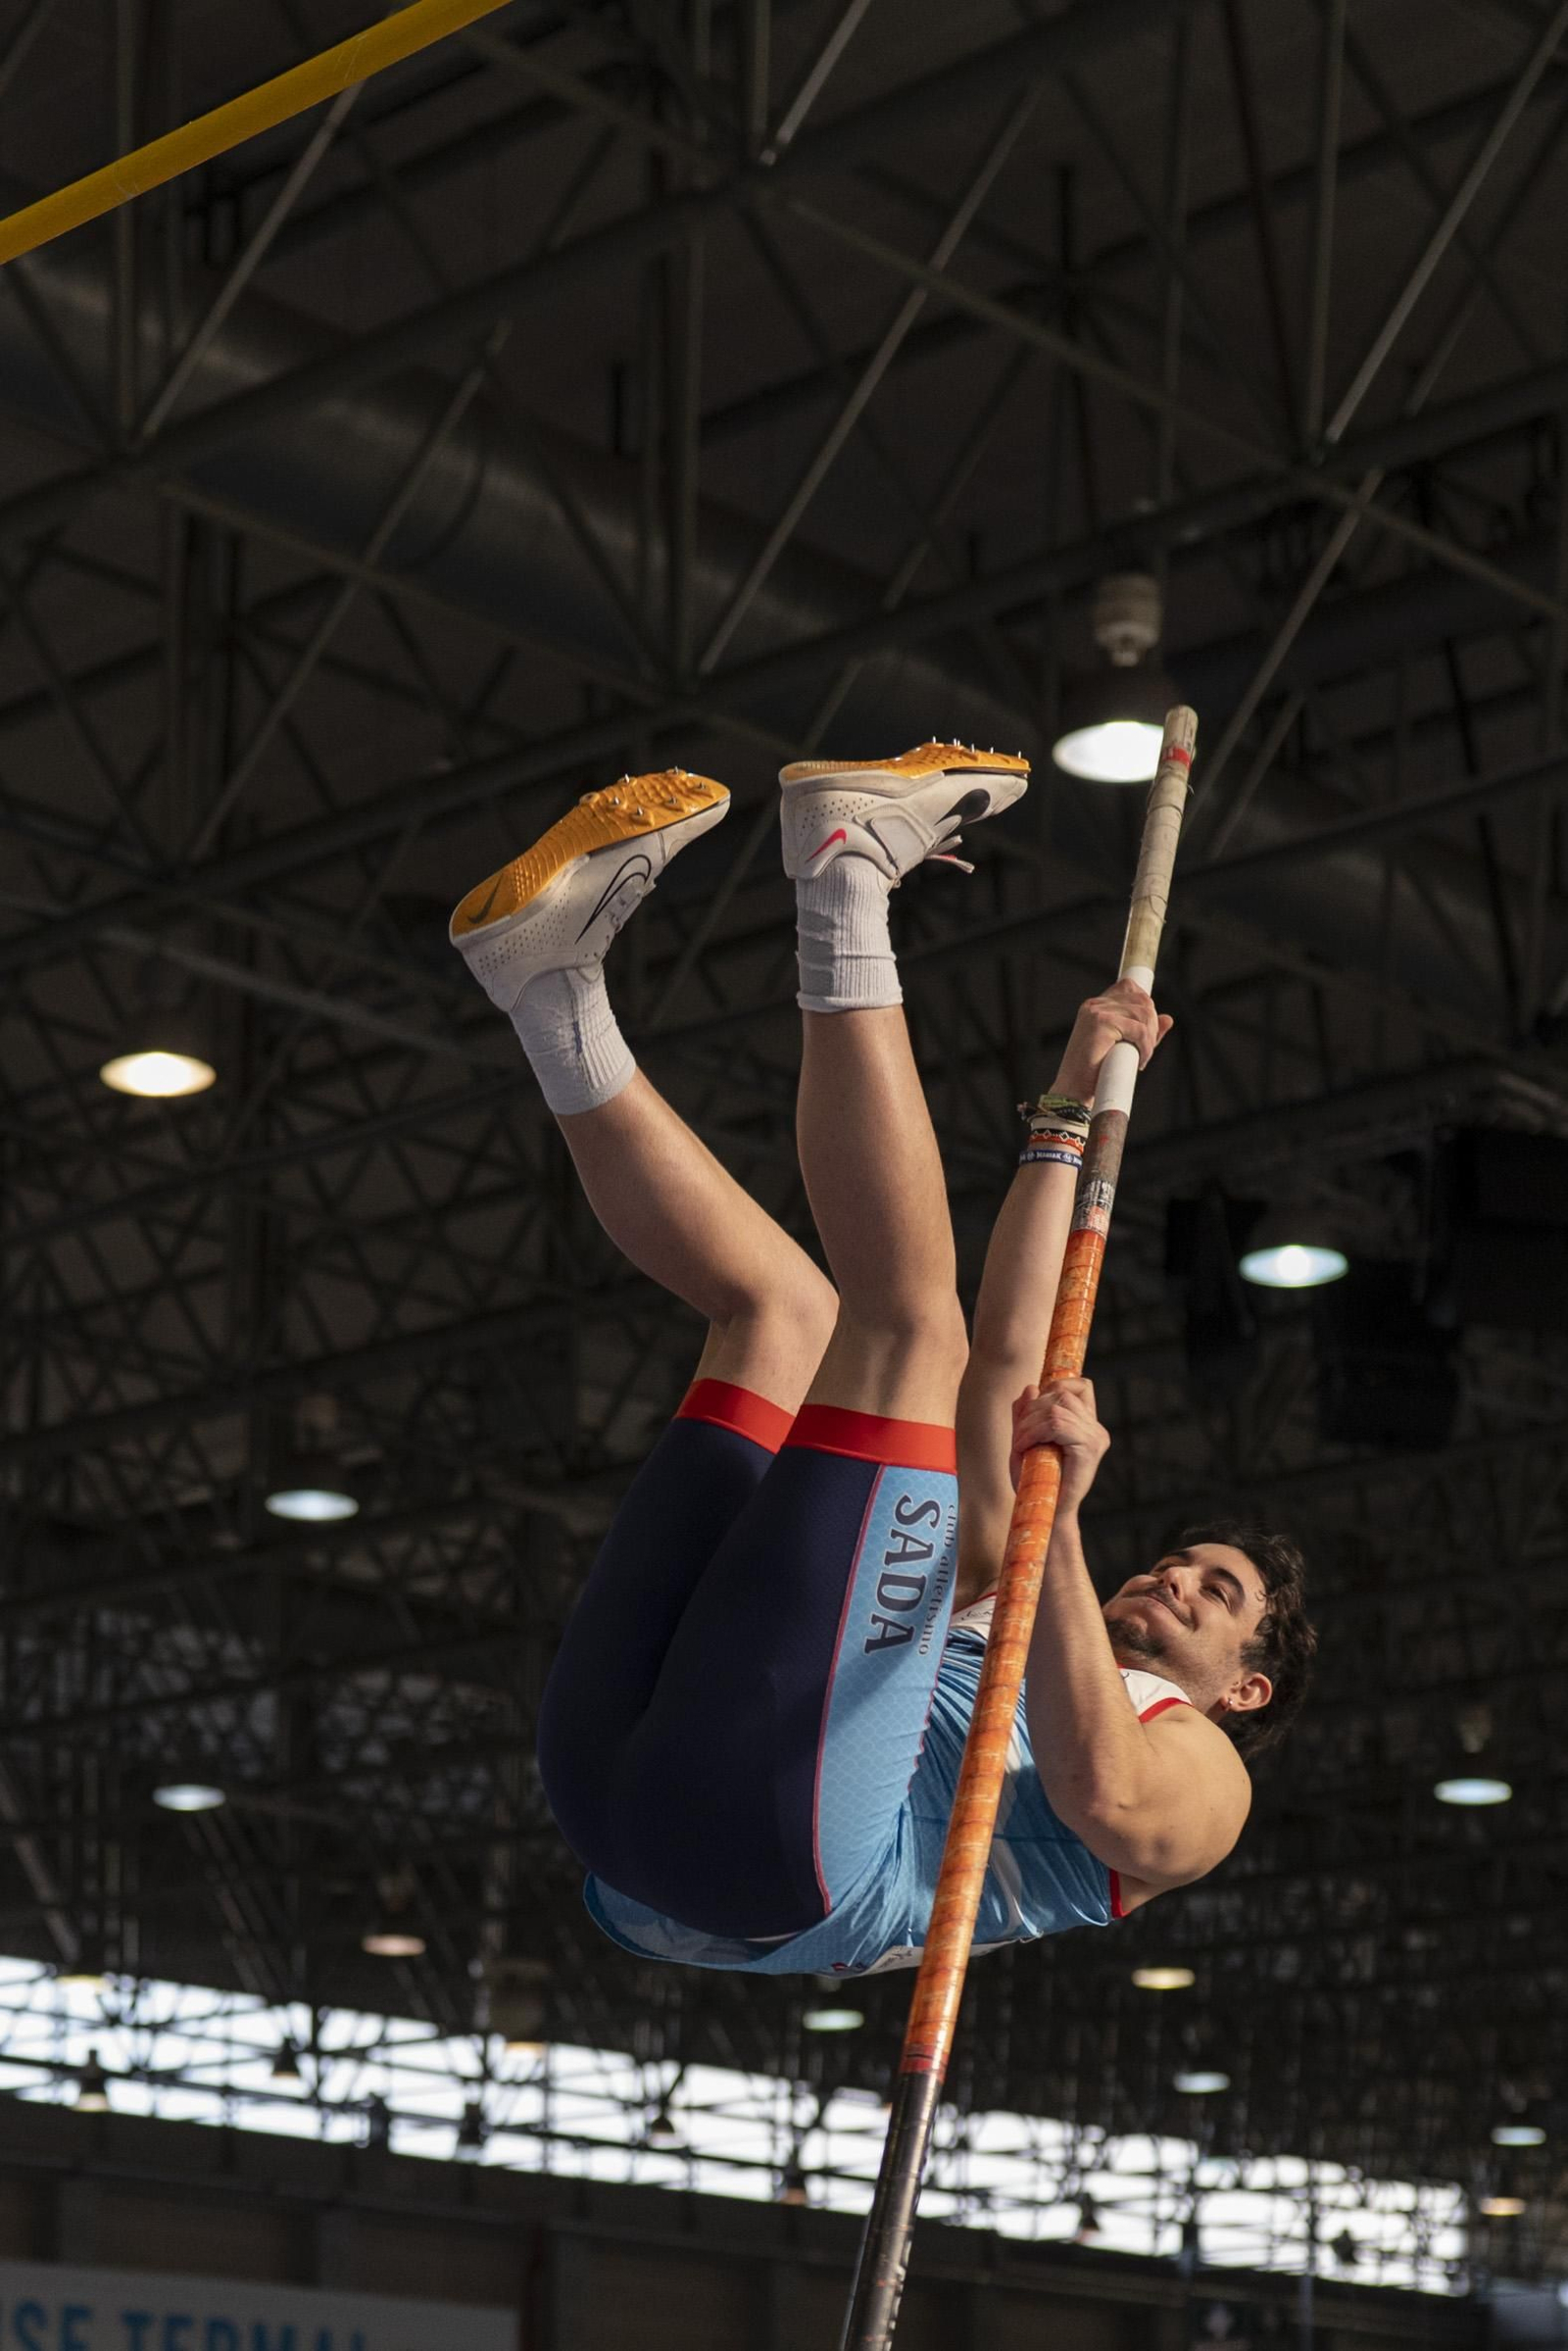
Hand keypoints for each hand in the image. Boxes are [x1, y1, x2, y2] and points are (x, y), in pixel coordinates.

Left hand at [1010, 1377, 1109, 1513]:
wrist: (1045, 1515)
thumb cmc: (1035, 1482)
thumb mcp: (1025, 1440)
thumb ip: (1026, 1414)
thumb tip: (1031, 1387)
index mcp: (1089, 1426)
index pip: (1082, 1386)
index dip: (1055, 1386)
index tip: (1033, 1409)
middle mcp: (1096, 1430)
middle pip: (1062, 1393)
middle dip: (1031, 1409)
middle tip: (1018, 1436)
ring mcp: (1095, 1438)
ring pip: (1056, 1407)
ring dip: (1029, 1423)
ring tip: (1020, 1444)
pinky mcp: (1089, 1449)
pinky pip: (1056, 1423)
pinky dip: (1033, 1432)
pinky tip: (1023, 1447)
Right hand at [1052, 979, 1171, 1104]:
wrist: (1074, 1091)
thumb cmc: (1094, 1073)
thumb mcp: (1124, 1046)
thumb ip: (1145, 1031)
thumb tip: (1168, 1019)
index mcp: (1095, 1006)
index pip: (1129, 987)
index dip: (1145, 1004)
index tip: (1148, 1028)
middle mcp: (1094, 1005)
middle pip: (1142, 1000)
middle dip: (1152, 1025)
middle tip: (1146, 1049)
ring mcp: (1097, 1012)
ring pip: (1144, 1014)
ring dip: (1150, 1039)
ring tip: (1142, 1056)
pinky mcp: (1102, 1023)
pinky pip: (1139, 1030)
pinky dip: (1146, 1047)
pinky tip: (1140, 1061)